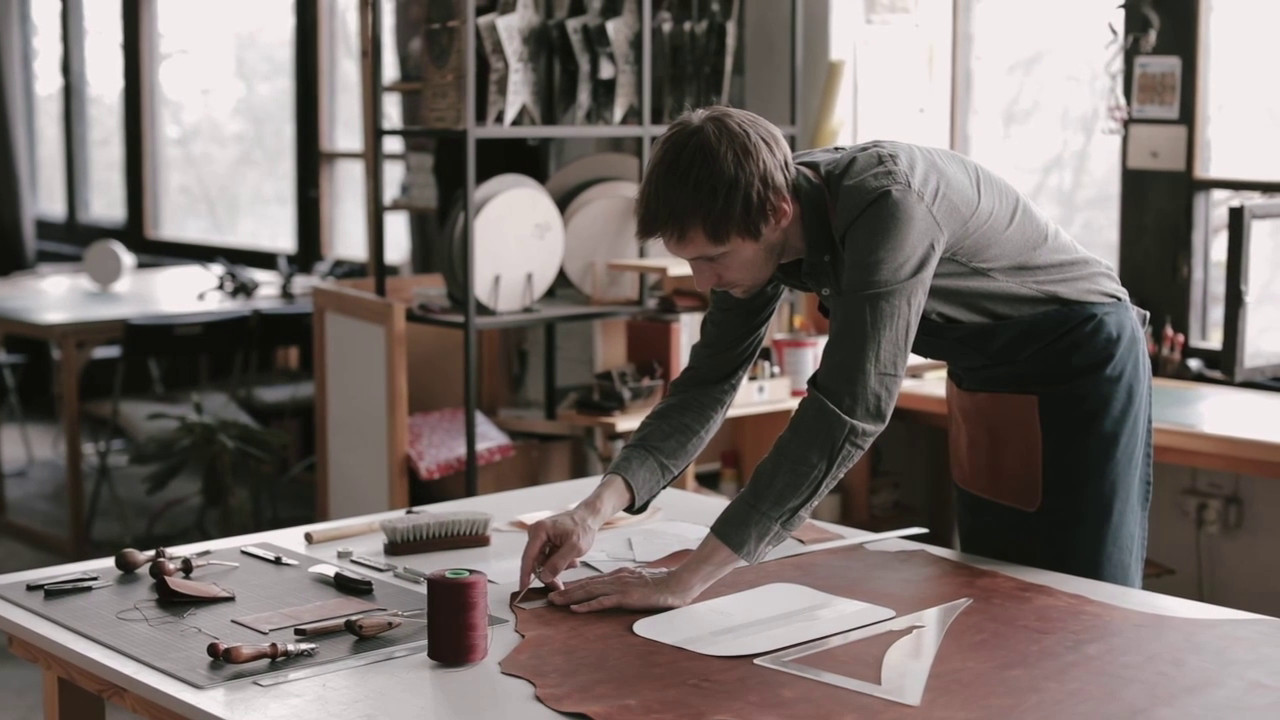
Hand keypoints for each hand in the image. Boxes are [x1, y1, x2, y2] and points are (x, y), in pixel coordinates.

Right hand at [519, 508, 597, 591]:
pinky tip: (570, 559)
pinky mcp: (545, 542)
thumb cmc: (583, 527)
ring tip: (573, 562)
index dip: (525, 575)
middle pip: (535, 563)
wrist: (588, 518)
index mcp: (539, 531)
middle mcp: (536, 533)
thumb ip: (558, 562)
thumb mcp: (574, 547)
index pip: (528, 557)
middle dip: (549, 573)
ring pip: (542, 563)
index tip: (523, 589)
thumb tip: (544, 576)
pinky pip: (547, 559)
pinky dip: (558, 563)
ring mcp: (540, 538)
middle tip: (560, 585)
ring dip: (557, 567)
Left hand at [548, 567, 697, 612]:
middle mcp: (616, 578)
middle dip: (566, 591)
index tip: (561, 590)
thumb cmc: (663, 585)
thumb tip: (619, 592)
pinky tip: (574, 609)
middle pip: (586, 585)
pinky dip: (587, 605)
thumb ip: (629, 585)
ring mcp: (620, 587)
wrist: (678, 583)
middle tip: (548, 597)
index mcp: (619, 575)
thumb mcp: (641, 582)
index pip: (592, 580)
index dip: (575, 586)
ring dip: (570, 597)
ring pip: (589, 591)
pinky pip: (602, 602)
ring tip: (554, 602)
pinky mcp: (626, 597)